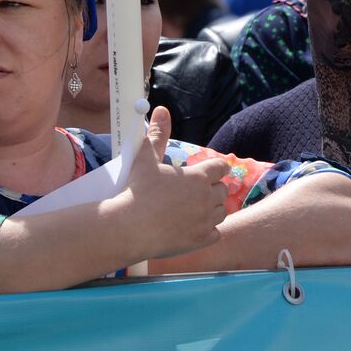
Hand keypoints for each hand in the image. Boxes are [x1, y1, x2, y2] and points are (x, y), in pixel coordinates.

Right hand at [120, 106, 229, 260]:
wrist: (128, 227)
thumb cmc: (137, 190)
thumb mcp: (146, 158)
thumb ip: (157, 134)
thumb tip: (162, 110)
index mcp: (198, 176)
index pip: (221, 167)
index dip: (214, 169)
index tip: (206, 172)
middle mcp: (207, 197)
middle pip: (222, 190)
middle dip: (211, 190)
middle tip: (194, 193)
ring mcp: (205, 220)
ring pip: (221, 212)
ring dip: (212, 210)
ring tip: (194, 210)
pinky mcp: (200, 240)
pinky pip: (215, 234)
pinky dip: (207, 232)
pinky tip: (193, 229)